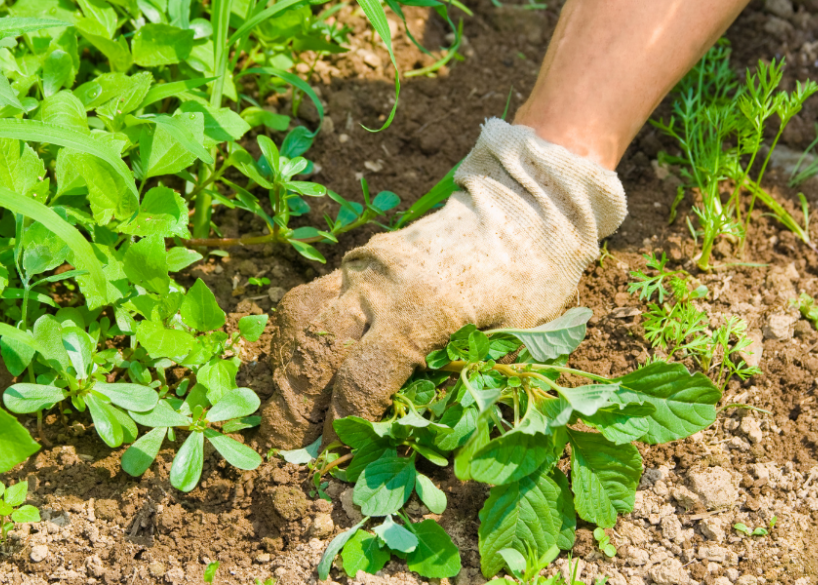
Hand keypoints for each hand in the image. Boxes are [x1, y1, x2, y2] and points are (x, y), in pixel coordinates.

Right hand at [257, 119, 626, 448]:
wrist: (522, 206)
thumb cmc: (530, 280)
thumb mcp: (515, 339)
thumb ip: (463, 382)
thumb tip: (412, 438)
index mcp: (425, 309)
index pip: (363, 379)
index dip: (344, 426)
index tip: (338, 458)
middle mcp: (382, 285)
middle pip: (317, 352)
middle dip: (297, 408)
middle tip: (295, 448)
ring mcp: (364, 267)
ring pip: (301, 323)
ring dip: (286, 373)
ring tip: (288, 413)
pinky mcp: (357, 259)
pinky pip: (309, 300)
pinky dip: (295, 339)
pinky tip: (298, 368)